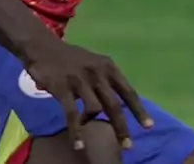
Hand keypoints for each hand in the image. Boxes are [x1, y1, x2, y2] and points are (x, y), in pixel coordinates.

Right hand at [23, 38, 152, 152]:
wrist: (44, 47)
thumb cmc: (72, 60)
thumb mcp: (96, 65)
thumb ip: (106, 83)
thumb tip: (118, 106)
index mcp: (109, 68)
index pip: (128, 92)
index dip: (139, 110)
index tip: (149, 125)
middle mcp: (98, 73)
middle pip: (115, 105)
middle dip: (122, 127)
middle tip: (128, 146)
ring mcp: (81, 80)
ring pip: (96, 110)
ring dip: (92, 123)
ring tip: (85, 129)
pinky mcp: (63, 88)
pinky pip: (72, 114)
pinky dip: (76, 131)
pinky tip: (78, 144)